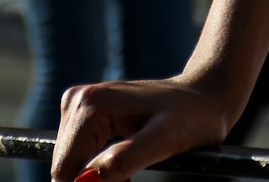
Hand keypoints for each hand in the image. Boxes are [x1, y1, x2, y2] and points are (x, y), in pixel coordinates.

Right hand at [52, 75, 235, 181]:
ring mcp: (80, 106)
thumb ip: (124, 159)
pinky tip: (125, 161)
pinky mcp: (87, 116)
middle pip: (66, 168)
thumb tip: (85, 179)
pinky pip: (82, 157)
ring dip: (98, 177)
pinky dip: (100, 169)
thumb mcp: (165, 140)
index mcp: (89, 105)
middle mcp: (77, 101)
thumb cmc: (192, 116)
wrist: (204, 96)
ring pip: (72, 165)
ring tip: (132, 168)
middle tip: (131, 176)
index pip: (65, 170)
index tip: (126, 181)